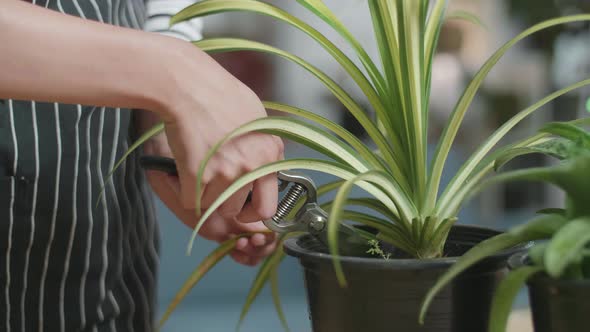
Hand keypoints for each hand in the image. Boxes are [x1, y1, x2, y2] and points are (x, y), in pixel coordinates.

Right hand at [158, 40, 283, 224]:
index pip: (268, 208)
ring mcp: (226, 172)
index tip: (241, 206)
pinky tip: (182, 168)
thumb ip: (263, 149)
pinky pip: (190, 200)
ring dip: (201, 193)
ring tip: (197, 167)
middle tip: (211, 185)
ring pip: (211, 206)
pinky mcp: (199, 174)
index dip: (251, 211)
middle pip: (236, 210)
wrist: (187, 84)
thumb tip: (262, 169)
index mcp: (271, 154)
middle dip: (222, 202)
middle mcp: (253, 166)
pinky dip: (182, 189)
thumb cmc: (219, 94)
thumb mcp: (257, 119)